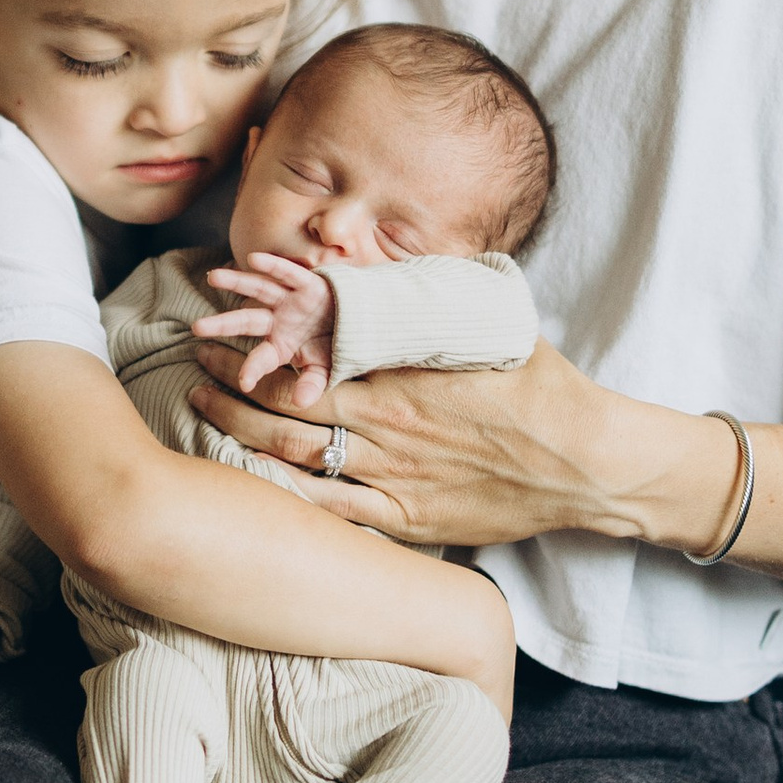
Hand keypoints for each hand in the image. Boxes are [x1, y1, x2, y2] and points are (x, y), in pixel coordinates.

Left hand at [187, 337, 707, 553]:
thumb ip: (432, 296)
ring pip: (299, 456)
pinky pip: (334, 510)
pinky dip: (287, 497)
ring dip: (244, 432)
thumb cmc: (541, 386)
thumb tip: (389, 263)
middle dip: (234, 380)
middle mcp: (388, 425)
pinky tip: (250, 484)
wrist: (586, 461)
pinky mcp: (407, 519)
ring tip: (205, 410)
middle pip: (288, 402)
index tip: (228, 322)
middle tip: (196, 362)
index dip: (260, 340)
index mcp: (403, 373)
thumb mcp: (486, 322)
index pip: (311, 352)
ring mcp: (394, 476)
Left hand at [197, 252, 336, 406]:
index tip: (244, 384)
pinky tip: (253, 259)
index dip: (252, 369)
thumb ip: (312, 384)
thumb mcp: (326, 369)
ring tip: (212, 277)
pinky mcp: (308, 284)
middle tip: (196, 328)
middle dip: (221, 324)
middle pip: (246, 321)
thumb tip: (300, 403)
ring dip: (236, 282)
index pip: (261, 359)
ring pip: (259, 290)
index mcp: (281, 345)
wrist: (364, 323)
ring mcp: (291, 301)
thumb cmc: (338, 347)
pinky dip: (273, 266)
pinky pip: (288, 274)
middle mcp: (279, 321)